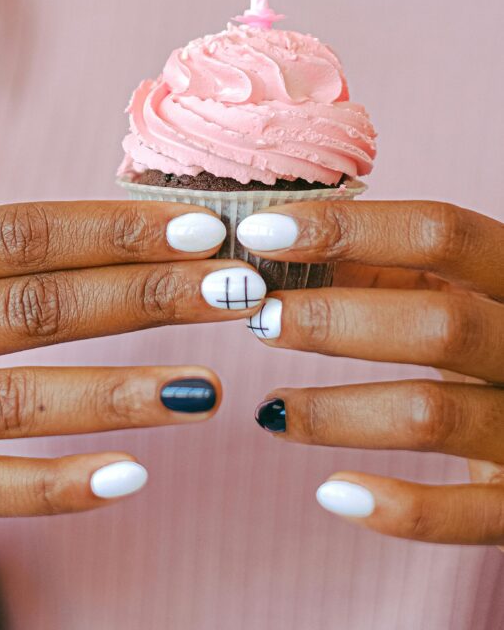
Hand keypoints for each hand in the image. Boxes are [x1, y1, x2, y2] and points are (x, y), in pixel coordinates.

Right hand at [0, 201, 265, 517]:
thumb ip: (24, 248)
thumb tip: (166, 234)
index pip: (22, 232)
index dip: (118, 230)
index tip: (205, 231)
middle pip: (36, 309)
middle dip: (148, 298)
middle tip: (233, 293)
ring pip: (24, 401)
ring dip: (127, 392)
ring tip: (208, 387)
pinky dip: (65, 484)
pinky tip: (133, 474)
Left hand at [239, 200, 503, 546]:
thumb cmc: (487, 337)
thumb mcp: (450, 288)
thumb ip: (378, 265)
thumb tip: (273, 246)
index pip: (438, 233)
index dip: (347, 227)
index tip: (261, 231)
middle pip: (440, 325)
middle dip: (336, 319)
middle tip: (261, 316)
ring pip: (433, 415)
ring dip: (337, 412)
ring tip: (269, 410)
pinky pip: (464, 514)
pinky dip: (396, 509)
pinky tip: (333, 494)